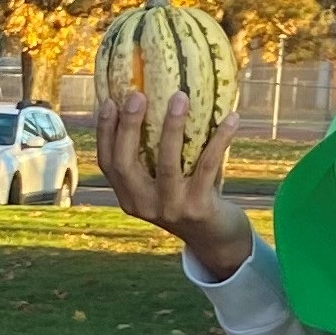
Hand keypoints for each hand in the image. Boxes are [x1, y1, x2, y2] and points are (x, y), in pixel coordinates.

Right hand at [97, 85, 253, 280]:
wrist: (215, 240)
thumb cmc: (187, 199)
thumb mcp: (161, 184)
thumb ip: (151, 157)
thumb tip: (152, 100)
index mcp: (129, 197)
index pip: (108, 163)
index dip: (104, 133)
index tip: (109, 101)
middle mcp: (143, 205)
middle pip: (126, 164)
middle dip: (129, 127)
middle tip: (138, 95)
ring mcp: (170, 209)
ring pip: (166, 164)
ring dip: (172, 128)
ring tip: (180, 97)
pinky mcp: (198, 208)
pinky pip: (206, 167)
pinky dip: (219, 140)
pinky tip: (231, 118)